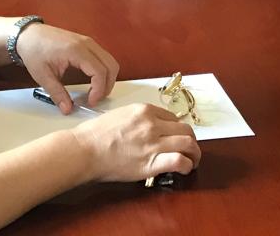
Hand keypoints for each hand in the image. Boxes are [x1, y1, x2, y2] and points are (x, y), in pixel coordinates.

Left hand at [14, 24, 119, 113]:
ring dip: (107, 78)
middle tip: (95, 99)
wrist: (30, 35)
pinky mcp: (88, 44)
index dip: (99, 89)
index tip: (91, 101)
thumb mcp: (43, 76)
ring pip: (110, 61)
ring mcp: (89, 42)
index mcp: (76, 51)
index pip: (99, 71)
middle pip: (110, 66)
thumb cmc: (35, 51)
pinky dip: (104, 71)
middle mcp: (87, 44)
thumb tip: (67, 109)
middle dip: (107, 86)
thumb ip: (57, 93)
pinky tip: (93, 81)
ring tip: (95, 92)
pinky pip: (104, 58)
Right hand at [72, 103, 200, 183]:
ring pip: (188, 143)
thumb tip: (151, 126)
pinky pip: (179, 161)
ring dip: (195, 154)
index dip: (177, 129)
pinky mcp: (150, 162)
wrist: (83, 150)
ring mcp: (153, 143)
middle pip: (185, 129)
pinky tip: (184, 169)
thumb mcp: (120, 114)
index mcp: (145, 110)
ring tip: (193, 161)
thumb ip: (139, 119)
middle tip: (190, 149)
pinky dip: (187, 165)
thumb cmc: (95, 134)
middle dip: (192, 140)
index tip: (176, 137)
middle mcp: (153, 124)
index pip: (172, 117)